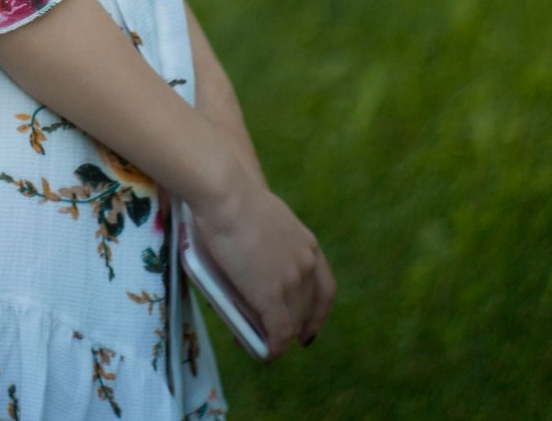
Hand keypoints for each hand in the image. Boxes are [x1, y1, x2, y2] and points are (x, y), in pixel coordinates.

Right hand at [186, 177, 333, 355]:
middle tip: (275, 335)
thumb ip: (270, 242)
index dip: (317, 312)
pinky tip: (267, 354)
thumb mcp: (265, 221)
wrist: (227, 196)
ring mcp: (291, 283)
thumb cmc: (233, 199)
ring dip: (278, 337)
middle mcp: (307, 266)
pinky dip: (273, 348)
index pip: (325, 288)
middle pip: (308, 309)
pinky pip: (278, 333)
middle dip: (294, 326)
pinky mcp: (271, 297)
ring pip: (292, 323)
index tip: (309, 324)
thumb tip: (255, 257)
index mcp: (309, 246)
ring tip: (261, 342)